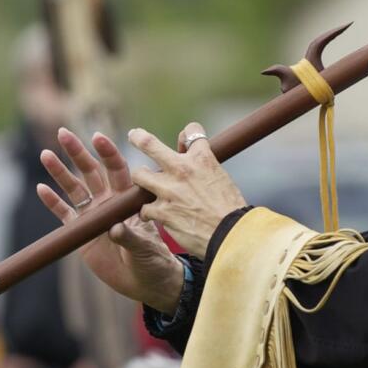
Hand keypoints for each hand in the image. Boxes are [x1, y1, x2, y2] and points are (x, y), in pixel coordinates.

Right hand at [37, 128, 184, 311]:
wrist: (145, 282)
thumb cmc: (154, 260)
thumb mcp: (147, 248)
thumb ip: (131, 237)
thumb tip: (115, 229)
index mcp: (127, 199)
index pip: (117, 170)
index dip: (107, 153)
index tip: (98, 137)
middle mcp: (108, 201)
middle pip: (91, 172)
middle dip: (78, 153)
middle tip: (63, 133)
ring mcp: (93, 215)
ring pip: (74, 189)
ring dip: (60, 172)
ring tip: (46, 154)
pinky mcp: (81, 232)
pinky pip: (64, 214)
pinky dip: (53, 203)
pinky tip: (41, 188)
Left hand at [128, 122, 247, 254]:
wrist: (232, 235)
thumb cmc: (231, 210)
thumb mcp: (223, 179)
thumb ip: (205, 166)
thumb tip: (194, 154)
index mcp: (202, 159)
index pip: (191, 132)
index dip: (188, 133)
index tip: (185, 138)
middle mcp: (182, 170)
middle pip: (150, 144)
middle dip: (139, 138)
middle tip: (134, 135)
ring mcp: (169, 191)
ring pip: (140, 175)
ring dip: (141, 179)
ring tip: (144, 184)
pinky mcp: (162, 212)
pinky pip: (144, 208)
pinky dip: (147, 212)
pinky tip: (152, 216)